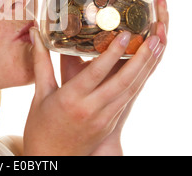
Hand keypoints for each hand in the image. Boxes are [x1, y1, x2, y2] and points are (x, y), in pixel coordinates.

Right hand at [23, 0, 167, 155]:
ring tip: (156, 47)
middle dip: (141, 58)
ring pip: (130, 90)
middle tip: (153, 37)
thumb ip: (41, 62)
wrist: (51, 160)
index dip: (113, 53)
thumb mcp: (40, 94)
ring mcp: (103, 119)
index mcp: (70, 99)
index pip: (96, 73)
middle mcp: (90, 109)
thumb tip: (35, 32)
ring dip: (146, 68)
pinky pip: (127, 99)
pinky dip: (139, 81)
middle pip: (122, 81)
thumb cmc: (40, 127)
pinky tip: (145, 67)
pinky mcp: (109, 124)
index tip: (126, 34)